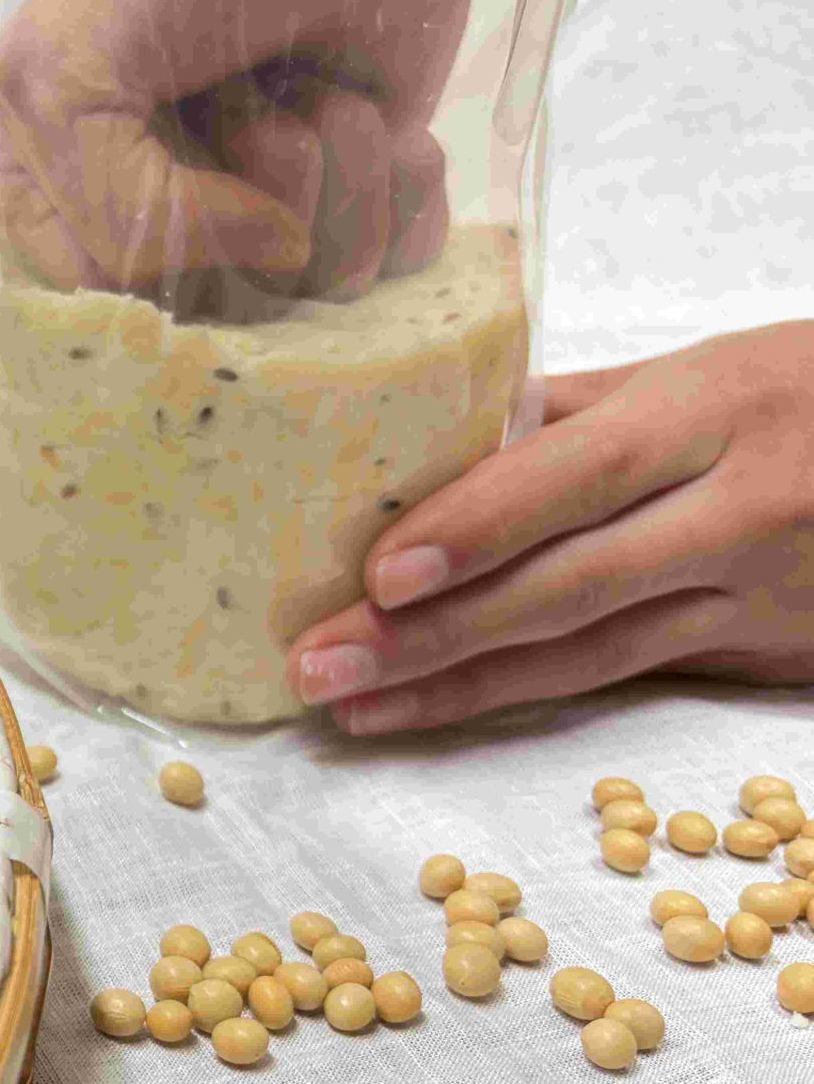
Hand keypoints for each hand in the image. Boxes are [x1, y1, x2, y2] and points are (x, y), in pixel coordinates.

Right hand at [0, 0, 483, 302]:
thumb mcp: (77, 68)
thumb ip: (112, 198)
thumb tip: (274, 258)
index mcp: (59, 197)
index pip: (102, 301)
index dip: (156, 248)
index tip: (181, 155)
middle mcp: (165, 227)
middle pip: (218, 311)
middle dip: (251, 197)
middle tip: (250, 97)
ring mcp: (270, 224)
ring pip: (316, 289)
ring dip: (336, 170)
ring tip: (314, 83)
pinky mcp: (369, 206)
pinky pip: (403, 265)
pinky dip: (405, 183)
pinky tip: (381, 113)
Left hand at [288, 321, 813, 732]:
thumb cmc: (806, 394)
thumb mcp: (707, 371)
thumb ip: (575, 411)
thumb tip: (436, 440)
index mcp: (716, 412)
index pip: (578, 476)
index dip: (476, 528)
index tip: (377, 575)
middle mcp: (741, 511)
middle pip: (568, 586)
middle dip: (432, 636)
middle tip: (318, 666)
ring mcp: (758, 596)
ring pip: (591, 656)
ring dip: (460, 688)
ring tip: (352, 708)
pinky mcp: (765, 656)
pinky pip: (627, 680)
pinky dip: (527, 699)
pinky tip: (443, 712)